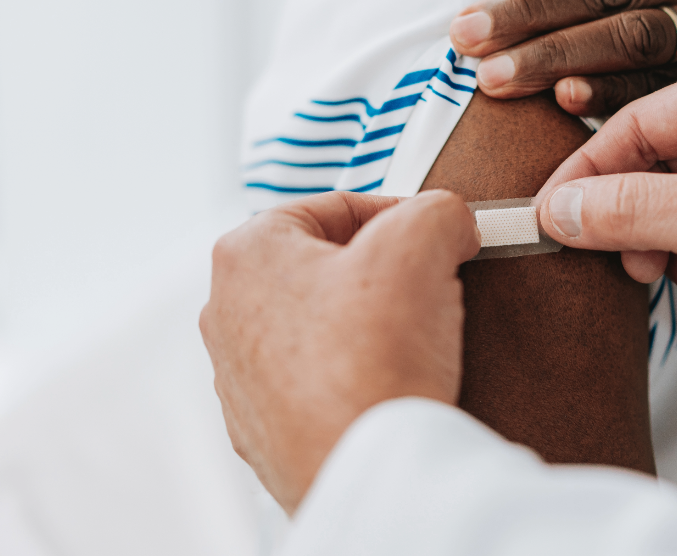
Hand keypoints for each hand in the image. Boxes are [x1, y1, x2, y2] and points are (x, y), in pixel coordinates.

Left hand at [200, 191, 479, 512]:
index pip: (334, 208)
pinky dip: (356, 376)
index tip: (436, 236)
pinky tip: (391, 384)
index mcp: (247, 254)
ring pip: (321, 325)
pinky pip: (319, 382)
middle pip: (324, 267)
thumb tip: (450, 223)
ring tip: (414, 341)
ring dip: (369, 325)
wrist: (364, 468)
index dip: (399, 215)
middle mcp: (226, 313)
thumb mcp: (422, 241)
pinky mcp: (265, 429)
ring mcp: (240, 378)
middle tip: (429, 287)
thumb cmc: (373, 358)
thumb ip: (438, 210)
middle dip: (382, 273)